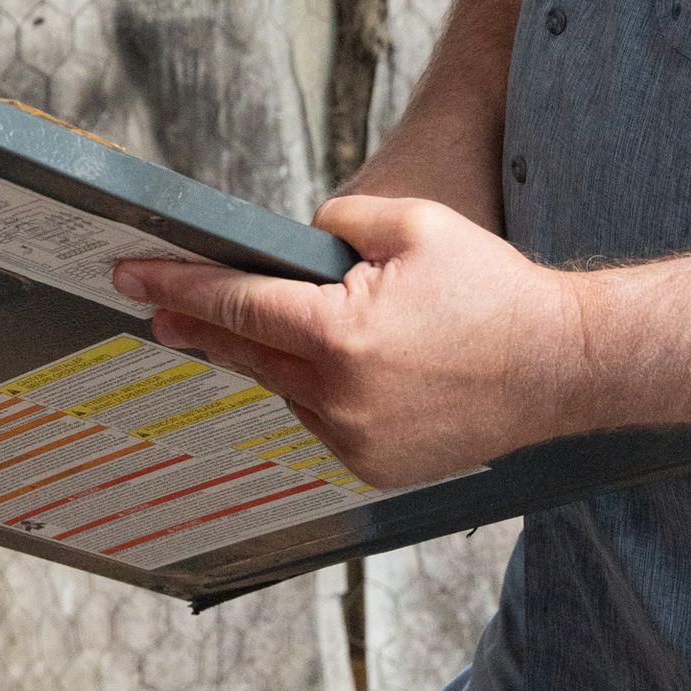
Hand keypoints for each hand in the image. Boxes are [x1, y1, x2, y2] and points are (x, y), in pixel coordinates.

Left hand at [111, 195, 592, 489]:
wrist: (561, 367)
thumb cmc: (490, 288)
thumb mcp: (409, 224)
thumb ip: (337, 223)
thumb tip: (297, 243)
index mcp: (341, 335)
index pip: (236, 305)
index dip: (176, 286)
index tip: (129, 275)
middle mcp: (342, 398)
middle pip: (247, 352)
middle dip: (195, 325)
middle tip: (150, 305)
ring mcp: (360, 442)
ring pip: (286, 388)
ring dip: (271, 357)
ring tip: (260, 325)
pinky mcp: (378, 468)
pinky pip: (322, 419)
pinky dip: (314, 390)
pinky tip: (326, 365)